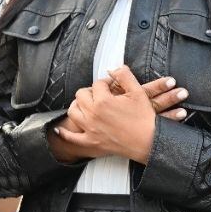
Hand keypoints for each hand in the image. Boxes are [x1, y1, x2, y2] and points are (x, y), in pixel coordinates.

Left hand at [50, 74, 187, 162]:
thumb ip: (124, 76)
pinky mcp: (91, 142)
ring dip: (77, 105)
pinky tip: (61, 129)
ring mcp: (90, 129)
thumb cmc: (144, 118)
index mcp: (103, 101)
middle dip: (90, 91)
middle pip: (81, 95)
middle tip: (100, 93)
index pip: (97, 84)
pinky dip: (64, 133)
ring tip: (86, 104)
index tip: (112, 84)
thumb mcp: (138, 91)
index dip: (106, 82)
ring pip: (73, 112)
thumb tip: (113, 69)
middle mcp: (93, 114)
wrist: (149, 141)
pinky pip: (72, 137)